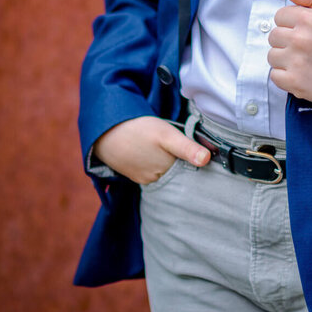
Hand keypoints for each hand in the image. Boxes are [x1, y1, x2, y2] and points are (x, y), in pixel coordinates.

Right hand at [92, 115, 209, 185]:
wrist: (105, 132)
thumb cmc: (138, 130)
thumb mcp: (166, 135)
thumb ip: (186, 148)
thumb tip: (207, 160)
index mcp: (166, 172)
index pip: (188, 171)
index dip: (194, 160)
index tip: (200, 152)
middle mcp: (156, 180)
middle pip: (177, 172)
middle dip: (181, 162)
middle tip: (178, 145)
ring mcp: (144, 178)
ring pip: (164, 171)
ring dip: (168, 162)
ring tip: (164, 147)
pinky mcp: (134, 174)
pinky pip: (152, 170)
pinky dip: (155, 162)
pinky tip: (152, 151)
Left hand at [268, 0, 311, 104]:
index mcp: (308, 19)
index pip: (280, 16)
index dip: (290, 22)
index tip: (302, 30)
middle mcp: (299, 39)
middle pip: (274, 36)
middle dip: (286, 40)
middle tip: (304, 47)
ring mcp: (296, 61)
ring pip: (272, 56)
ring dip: (284, 58)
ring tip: (303, 60)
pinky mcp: (295, 82)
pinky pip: (275, 76)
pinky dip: (285, 76)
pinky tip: (301, 73)